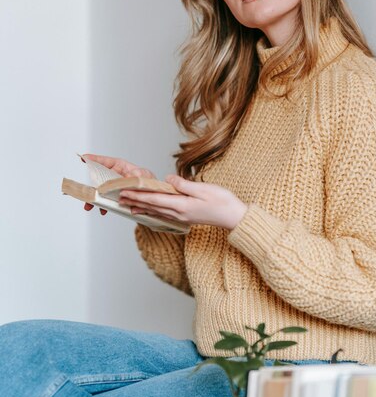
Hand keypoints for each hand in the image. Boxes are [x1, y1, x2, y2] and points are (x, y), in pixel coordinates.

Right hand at [82, 153, 155, 215]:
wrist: (154, 197)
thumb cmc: (150, 182)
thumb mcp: (145, 176)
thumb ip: (137, 176)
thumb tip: (130, 178)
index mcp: (122, 167)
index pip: (106, 161)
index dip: (95, 159)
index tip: (84, 158)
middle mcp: (116, 177)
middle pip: (99, 178)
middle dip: (90, 184)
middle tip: (84, 189)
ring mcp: (115, 187)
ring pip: (101, 191)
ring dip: (94, 198)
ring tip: (89, 205)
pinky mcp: (117, 197)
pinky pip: (107, 201)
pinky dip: (104, 206)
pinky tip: (104, 210)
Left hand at [119, 174, 247, 230]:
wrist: (234, 217)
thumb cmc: (223, 202)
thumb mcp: (204, 189)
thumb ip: (184, 185)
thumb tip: (168, 179)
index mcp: (182, 205)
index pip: (155, 199)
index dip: (139, 194)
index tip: (125, 190)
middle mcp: (179, 213)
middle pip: (152, 206)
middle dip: (135, 201)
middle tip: (119, 197)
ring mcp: (182, 217)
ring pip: (156, 211)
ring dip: (141, 207)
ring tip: (128, 205)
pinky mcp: (185, 217)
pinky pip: (164, 214)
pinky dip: (152, 212)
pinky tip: (148, 212)